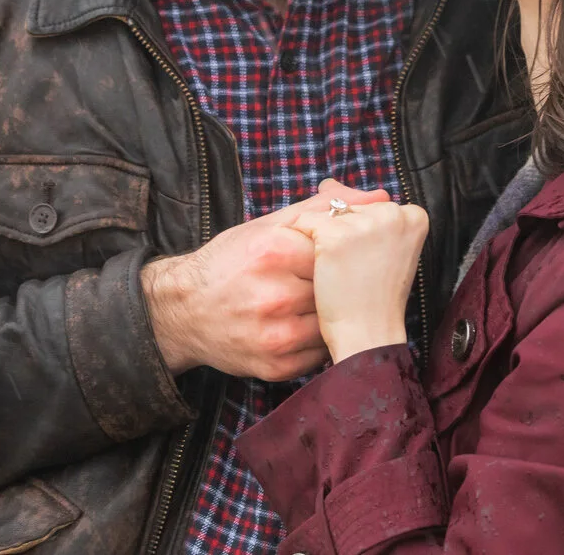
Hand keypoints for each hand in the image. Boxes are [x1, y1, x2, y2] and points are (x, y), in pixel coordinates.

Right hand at [141, 180, 390, 380]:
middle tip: (319, 283)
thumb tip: (380, 197)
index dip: (336, 256)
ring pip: (332, 322)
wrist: (183, 310)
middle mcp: (274, 295)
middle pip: (336, 289)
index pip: (337, 252)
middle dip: (334, 286)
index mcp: (273, 252)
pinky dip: (316, 340)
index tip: (328, 258)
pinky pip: (320, 352)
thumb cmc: (230, 263)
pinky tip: (299, 325)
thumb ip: (324, 209)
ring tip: (307, 304)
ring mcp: (276, 335)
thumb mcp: (269, 225)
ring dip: (328, 315)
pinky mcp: (276, 366)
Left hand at [286, 197, 428, 361]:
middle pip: (349, 210)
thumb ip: (359, 210)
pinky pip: (305, 225)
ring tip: (339, 274)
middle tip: (355, 273)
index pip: (372, 209)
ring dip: (321, 243)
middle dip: (341, 236)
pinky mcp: (335, 235)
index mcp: (414, 216)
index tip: (371, 265)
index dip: (361, 237)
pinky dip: (301, 245)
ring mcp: (365, 223)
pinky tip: (319, 271)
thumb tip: (328, 183)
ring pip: (327, 217)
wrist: (368, 337)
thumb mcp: (380, 250)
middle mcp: (394, 212)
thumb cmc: (375, 298)